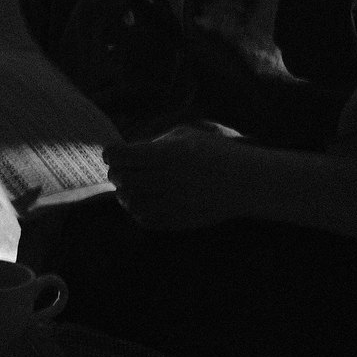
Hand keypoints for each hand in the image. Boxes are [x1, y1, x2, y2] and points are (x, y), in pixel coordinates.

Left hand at [102, 121, 255, 231]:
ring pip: (128, 200)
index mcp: (165, 154)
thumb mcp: (186, 136)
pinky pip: (143, 218)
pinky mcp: (176, 220)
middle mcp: (164, 179)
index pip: (119, 156)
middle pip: (120, 178)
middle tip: (121, 170)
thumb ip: (155, 142)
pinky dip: (137, 210)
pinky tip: (143, 201)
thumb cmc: (216, 153)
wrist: (246, 182)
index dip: (110, 154)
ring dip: (124, 193)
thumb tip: (128, 152)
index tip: (111, 154)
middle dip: (116, 173)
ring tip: (130, 187)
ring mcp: (169, 202)